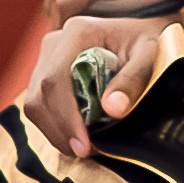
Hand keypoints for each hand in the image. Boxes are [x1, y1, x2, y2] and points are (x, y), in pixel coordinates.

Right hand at [22, 14, 173, 158]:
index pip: (55, 80)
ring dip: (55, 131)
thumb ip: (133, 78)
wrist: (141, 30)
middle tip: (85, 152)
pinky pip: (39, 105)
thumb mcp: (149, 54)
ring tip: (83, 147)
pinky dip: (54, 125)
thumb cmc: (147, 39)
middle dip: (59, 130)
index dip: (65, 117)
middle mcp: (55, 42)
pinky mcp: (44, 73)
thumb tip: (113, 110)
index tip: (84, 145)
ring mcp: (46, 58)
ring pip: (34, 103)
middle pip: (39, 96)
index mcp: (78, 32)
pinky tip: (76, 135)